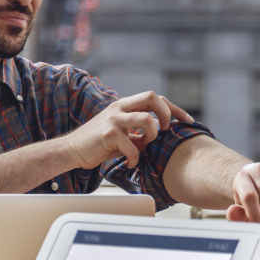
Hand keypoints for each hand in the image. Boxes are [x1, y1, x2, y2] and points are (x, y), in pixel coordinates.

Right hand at [66, 91, 192, 169]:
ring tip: (145, 145)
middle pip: (152, 97)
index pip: (155, 98)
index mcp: (124, 105)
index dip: (174, 109)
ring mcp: (113, 120)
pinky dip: (135, 157)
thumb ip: (138, 131)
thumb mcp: (121, 133)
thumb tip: (159, 136)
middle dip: (167, 114)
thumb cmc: (97, 144)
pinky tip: (130, 162)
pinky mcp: (107, 135)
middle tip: (166, 130)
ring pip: (147, 119)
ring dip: (152, 135)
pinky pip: (132, 145)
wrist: (71, 151)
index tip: (187, 121)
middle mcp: (119, 107)